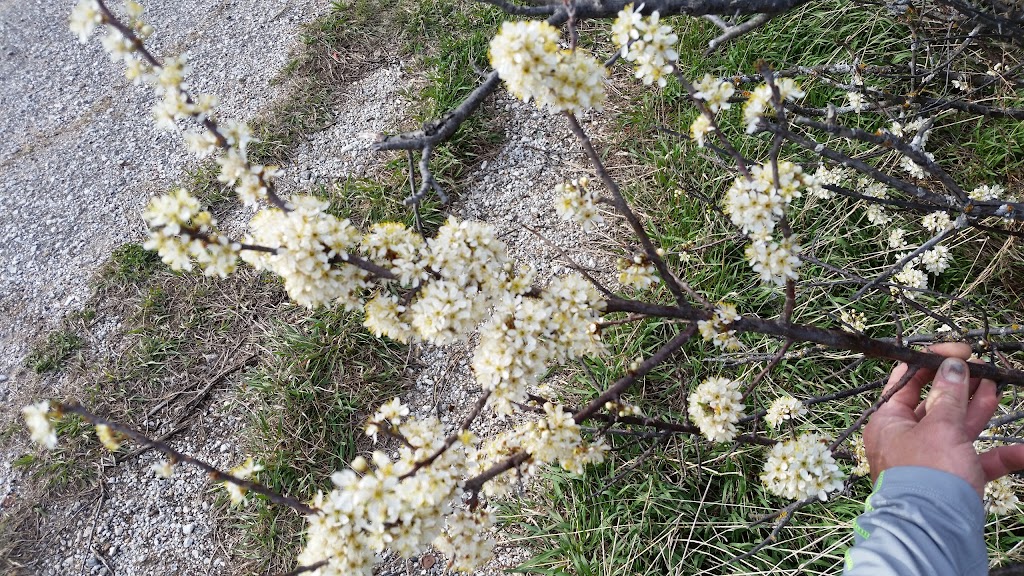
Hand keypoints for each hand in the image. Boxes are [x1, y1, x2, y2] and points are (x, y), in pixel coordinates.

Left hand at [863, 342, 1023, 497]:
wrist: (934, 533)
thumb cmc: (928, 477)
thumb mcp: (939, 428)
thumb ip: (949, 396)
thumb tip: (952, 365)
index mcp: (889, 421)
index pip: (906, 381)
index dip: (931, 362)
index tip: (959, 351)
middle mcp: (905, 439)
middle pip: (935, 404)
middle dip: (960, 385)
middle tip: (982, 367)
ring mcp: (930, 460)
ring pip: (957, 427)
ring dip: (978, 408)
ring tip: (997, 386)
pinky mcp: (953, 481)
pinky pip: (977, 461)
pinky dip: (1000, 455)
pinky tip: (1023, 452)